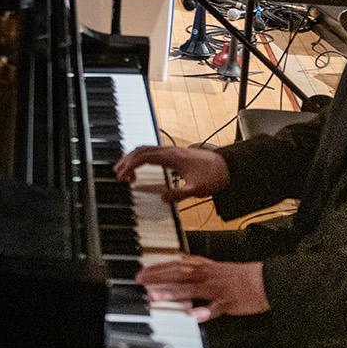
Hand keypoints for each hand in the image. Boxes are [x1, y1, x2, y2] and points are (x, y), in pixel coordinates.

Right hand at [114, 143, 229, 202]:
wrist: (229, 166)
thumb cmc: (214, 176)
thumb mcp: (197, 189)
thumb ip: (179, 194)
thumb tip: (161, 198)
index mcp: (172, 157)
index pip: (144, 156)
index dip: (130, 165)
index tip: (121, 175)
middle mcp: (170, 150)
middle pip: (141, 150)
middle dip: (126, 161)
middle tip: (117, 174)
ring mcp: (172, 150)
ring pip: (145, 149)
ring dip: (133, 158)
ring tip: (125, 171)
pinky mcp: (174, 153)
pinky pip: (152, 152)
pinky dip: (141, 158)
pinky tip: (141, 169)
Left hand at [135, 256, 268, 321]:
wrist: (267, 280)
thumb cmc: (241, 276)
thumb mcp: (216, 267)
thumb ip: (197, 268)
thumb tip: (177, 268)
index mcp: (205, 266)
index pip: (176, 263)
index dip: (158, 267)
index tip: (142, 271)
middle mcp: (208, 275)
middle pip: (179, 273)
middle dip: (158, 277)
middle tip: (140, 281)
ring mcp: (217, 289)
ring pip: (192, 289)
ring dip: (173, 292)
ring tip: (156, 296)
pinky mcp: (228, 302)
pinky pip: (215, 309)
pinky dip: (204, 312)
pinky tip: (192, 316)